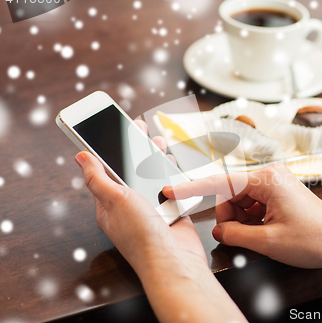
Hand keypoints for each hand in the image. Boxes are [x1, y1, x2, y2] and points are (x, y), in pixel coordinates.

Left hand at [75, 120, 245, 321]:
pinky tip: (172, 164)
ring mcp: (151, 208)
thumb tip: (80, 157)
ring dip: (155, 159)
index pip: (105, 170)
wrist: (174, 260)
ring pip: (152, 177)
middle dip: (135, 148)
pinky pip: (170, 187)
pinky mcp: (170, 210)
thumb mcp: (115, 200)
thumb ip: (98, 177)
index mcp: (109, 204)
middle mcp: (130, 205)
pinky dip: (172, 175)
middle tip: (139, 128)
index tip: (112, 129)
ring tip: (158, 142)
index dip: (109, 148)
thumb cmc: (142, 236)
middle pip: (131, 170)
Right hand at [163, 163, 321, 271]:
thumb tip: (218, 231)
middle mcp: (270, 174)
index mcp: (266, 179)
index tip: (170, 189)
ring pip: (239, 200)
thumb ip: (235, 234)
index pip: (220, 182)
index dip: (192, 188)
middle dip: (228, 217)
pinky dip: (251, 219)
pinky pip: (252, 204)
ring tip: (259, 235)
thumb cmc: (314, 239)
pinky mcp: (278, 192)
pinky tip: (264, 230)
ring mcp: (274, 182)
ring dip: (241, 220)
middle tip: (240, 237)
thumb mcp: (267, 241)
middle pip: (229, 193)